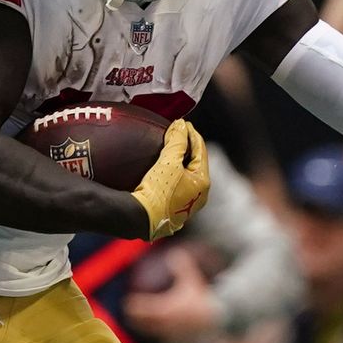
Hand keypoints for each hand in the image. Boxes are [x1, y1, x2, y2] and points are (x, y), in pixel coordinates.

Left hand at [123, 251, 221, 336]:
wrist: (217, 318)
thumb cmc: (202, 298)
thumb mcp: (192, 280)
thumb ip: (182, 266)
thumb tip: (176, 252)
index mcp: (167, 308)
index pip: (145, 308)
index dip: (135, 305)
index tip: (127, 301)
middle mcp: (166, 322)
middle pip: (144, 321)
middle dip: (135, 317)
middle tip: (127, 312)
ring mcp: (171, 331)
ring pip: (151, 330)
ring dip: (142, 326)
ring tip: (134, 321)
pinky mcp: (178, 337)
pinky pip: (161, 335)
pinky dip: (154, 331)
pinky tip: (152, 329)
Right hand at [132, 119, 210, 240]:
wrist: (140, 218)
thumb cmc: (158, 191)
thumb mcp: (168, 162)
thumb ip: (177, 141)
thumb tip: (181, 125)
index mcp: (203, 183)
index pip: (201, 151)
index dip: (192, 135)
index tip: (182, 123)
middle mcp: (199, 196)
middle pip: (195, 164)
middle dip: (187, 148)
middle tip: (177, 133)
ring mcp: (186, 205)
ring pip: (186, 175)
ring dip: (179, 161)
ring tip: (169, 149)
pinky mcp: (173, 211)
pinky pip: (176, 185)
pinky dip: (172, 173)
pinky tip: (161, 169)